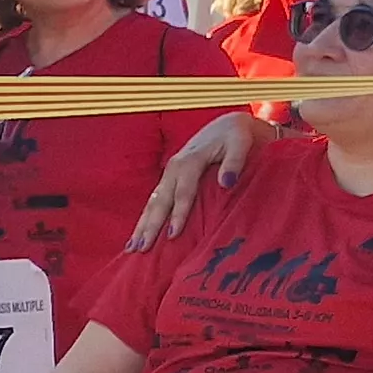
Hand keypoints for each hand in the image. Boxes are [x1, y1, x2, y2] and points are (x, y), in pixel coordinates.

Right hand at [130, 111, 269, 251]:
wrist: (227, 124)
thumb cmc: (236, 135)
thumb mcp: (240, 143)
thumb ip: (234, 162)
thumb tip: (226, 183)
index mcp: (189, 161)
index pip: (183, 192)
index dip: (178, 214)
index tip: (172, 235)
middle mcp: (174, 168)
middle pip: (160, 201)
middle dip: (150, 225)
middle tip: (142, 248)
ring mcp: (169, 174)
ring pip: (153, 202)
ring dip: (141, 225)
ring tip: (132, 247)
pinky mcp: (169, 178)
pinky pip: (155, 200)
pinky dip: (145, 217)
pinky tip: (137, 235)